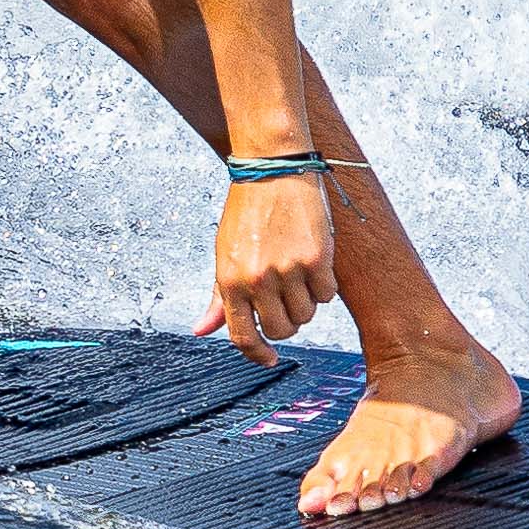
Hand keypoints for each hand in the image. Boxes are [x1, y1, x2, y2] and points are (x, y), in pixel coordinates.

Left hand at [194, 171, 336, 364]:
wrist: (271, 170)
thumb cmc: (246, 213)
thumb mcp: (223, 254)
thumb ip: (219, 297)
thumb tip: (201, 330)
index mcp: (230, 280)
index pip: (243, 336)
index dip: (258, 354)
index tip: (269, 358)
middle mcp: (257, 279)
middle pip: (281, 330)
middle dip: (286, 324)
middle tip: (286, 302)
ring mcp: (288, 270)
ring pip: (307, 315)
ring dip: (305, 304)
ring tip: (297, 276)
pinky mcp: (317, 258)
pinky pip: (327, 295)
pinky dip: (323, 286)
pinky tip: (313, 265)